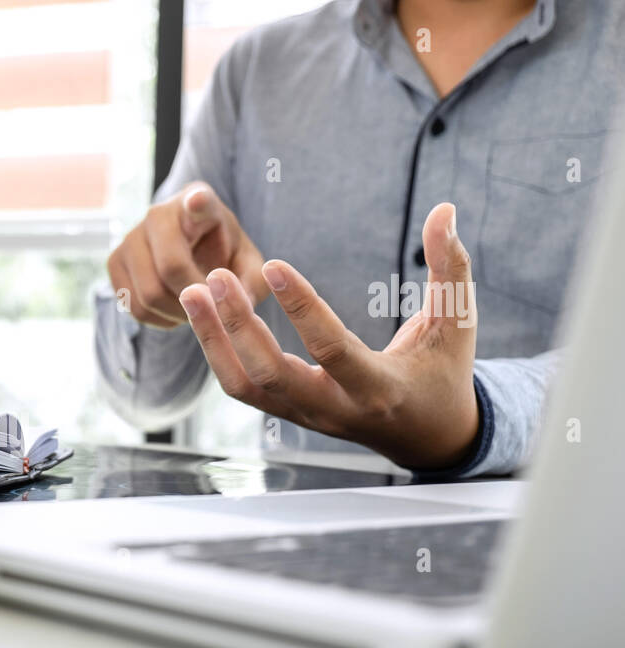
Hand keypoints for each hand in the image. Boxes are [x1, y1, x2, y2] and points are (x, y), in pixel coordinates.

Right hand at [108, 181, 266, 328]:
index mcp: (200, 203)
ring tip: (195, 310)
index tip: (198, 202)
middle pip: (170, 268)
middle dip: (194, 300)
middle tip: (211, 309)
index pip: (197, 201)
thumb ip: (252, 284)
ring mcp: (130, 237)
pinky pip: (134, 307)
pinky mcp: (114, 262)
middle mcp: (159, 213)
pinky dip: (159, 320)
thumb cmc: (224, 256)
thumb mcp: (248, 266)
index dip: (196, 204)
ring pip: (149, 294)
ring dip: (177, 315)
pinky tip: (175, 310)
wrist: (191, 252)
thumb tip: (239, 304)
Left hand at [178, 202, 479, 470]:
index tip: (273, 265)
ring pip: (244, 386)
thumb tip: (444, 208)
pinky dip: (218, 352)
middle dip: (238, 326)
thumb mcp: (457, 322)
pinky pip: (241, 388)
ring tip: (193, 292)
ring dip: (214, 339)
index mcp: (379, 388)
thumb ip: (450, 266)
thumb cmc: (443, 373)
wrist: (428, 436)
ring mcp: (305, 416)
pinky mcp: (287, 413)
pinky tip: (204, 314)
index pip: (331, 348)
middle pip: (270, 374)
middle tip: (213, 278)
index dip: (301, 307)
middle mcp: (335, 409)